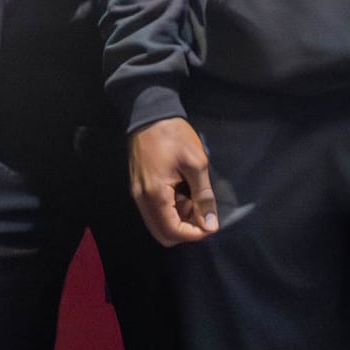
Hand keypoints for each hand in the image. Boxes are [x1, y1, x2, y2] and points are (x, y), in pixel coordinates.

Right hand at [127, 117, 218, 246]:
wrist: (149, 114)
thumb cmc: (174, 136)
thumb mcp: (196, 163)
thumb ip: (203, 197)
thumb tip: (210, 225)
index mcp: (154, 195)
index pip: (172, 232)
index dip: (194, 234)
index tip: (210, 223)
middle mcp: (142, 200)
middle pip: (163, 234)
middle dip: (185, 230)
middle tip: (201, 213)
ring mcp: (138, 194)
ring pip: (158, 224)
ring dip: (178, 220)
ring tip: (194, 199)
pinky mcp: (139, 187)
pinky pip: (155, 211)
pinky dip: (171, 210)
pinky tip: (183, 193)